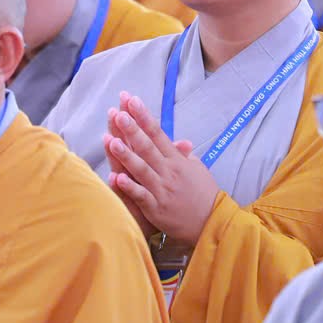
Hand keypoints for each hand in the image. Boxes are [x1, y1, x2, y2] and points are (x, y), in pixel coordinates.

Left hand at [105, 111, 193, 237]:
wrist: (211, 222)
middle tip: (118, 113)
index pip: (158, 133)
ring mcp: (162, 189)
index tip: (132, 101)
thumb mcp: (197, 168)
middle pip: (147, 147)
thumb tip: (179, 141)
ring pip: (141, 169)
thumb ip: (183, 154)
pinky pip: (141, 196)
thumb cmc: (204, 193)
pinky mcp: (156, 208)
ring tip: (111, 140)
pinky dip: (129, 187)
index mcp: (177, 160)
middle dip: (132, 129)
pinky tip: (116, 177)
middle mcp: (168, 171)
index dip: (144, 117)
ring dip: (126, 155)